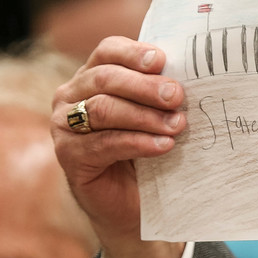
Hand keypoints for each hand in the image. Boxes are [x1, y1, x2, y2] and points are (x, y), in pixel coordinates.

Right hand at [52, 37, 186, 257]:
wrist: (132, 205)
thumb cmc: (145, 153)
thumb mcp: (154, 117)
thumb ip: (161, 95)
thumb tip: (193, 75)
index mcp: (91, 77)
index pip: (108, 52)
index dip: (134, 53)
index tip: (163, 60)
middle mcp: (71, 96)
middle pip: (105, 78)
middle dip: (145, 87)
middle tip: (178, 97)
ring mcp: (64, 126)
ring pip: (103, 109)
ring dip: (144, 116)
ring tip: (177, 125)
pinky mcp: (69, 156)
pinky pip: (104, 143)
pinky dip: (137, 143)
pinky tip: (163, 145)